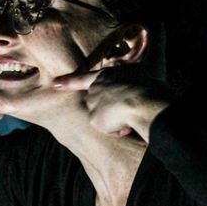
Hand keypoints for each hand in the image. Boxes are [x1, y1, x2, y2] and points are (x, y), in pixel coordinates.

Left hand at [53, 66, 169, 142]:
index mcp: (109, 74)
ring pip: (105, 119)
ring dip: (117, 122)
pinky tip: (126, 123)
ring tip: (131, 115)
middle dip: (111, 113)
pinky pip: (108, 131)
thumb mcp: (140, 78)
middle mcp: (97, 86)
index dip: (69, 81)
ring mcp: (93, 102)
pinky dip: (118, 131)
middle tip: (129, 111)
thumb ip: (130, 83)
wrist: (144, 100)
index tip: (54, 84)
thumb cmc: (151, 90)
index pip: (84, 78)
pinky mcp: (94, 118)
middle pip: (98, 105)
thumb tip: (134, 97)